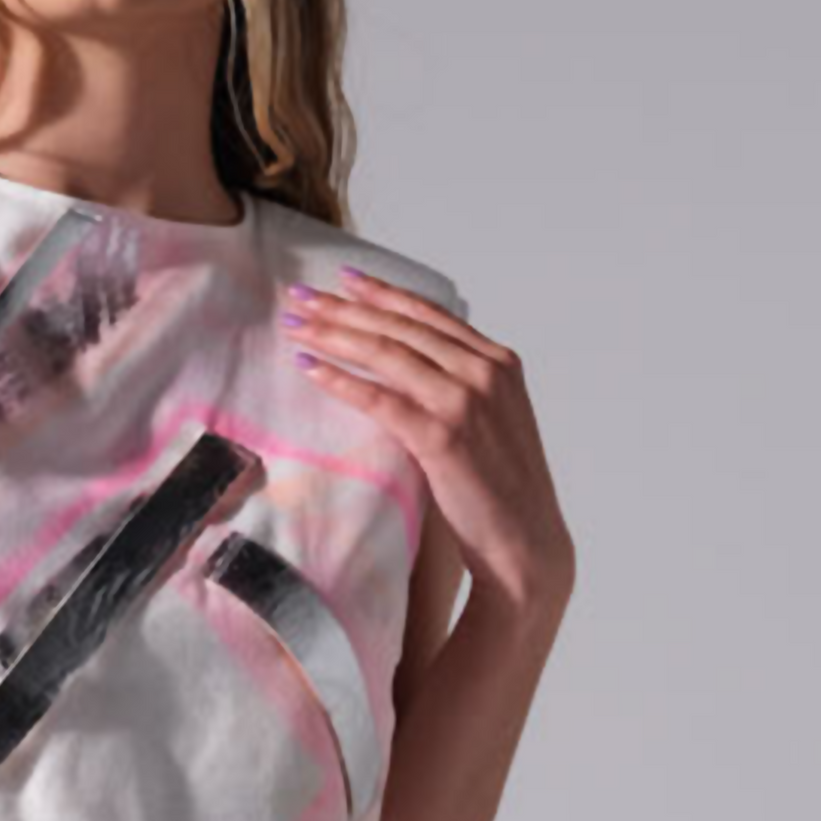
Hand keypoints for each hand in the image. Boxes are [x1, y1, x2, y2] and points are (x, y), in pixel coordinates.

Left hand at [279, 268, 575, 628]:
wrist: (524, 541)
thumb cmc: (500, 484)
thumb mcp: (492, 416)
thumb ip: (461, 381)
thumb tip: (410, 357)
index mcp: (498, 361)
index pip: (429, 313)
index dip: (383, 293)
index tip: (344, 279)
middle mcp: (484, 372)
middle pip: (400, 327)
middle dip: (345, 307)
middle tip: (300, 296)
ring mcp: (464, 402)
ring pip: (387, 353)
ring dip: (334, 335)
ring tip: (296, 327)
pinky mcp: (442, 437)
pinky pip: (379, 398)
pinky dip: (340, 380)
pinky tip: (310, 369)